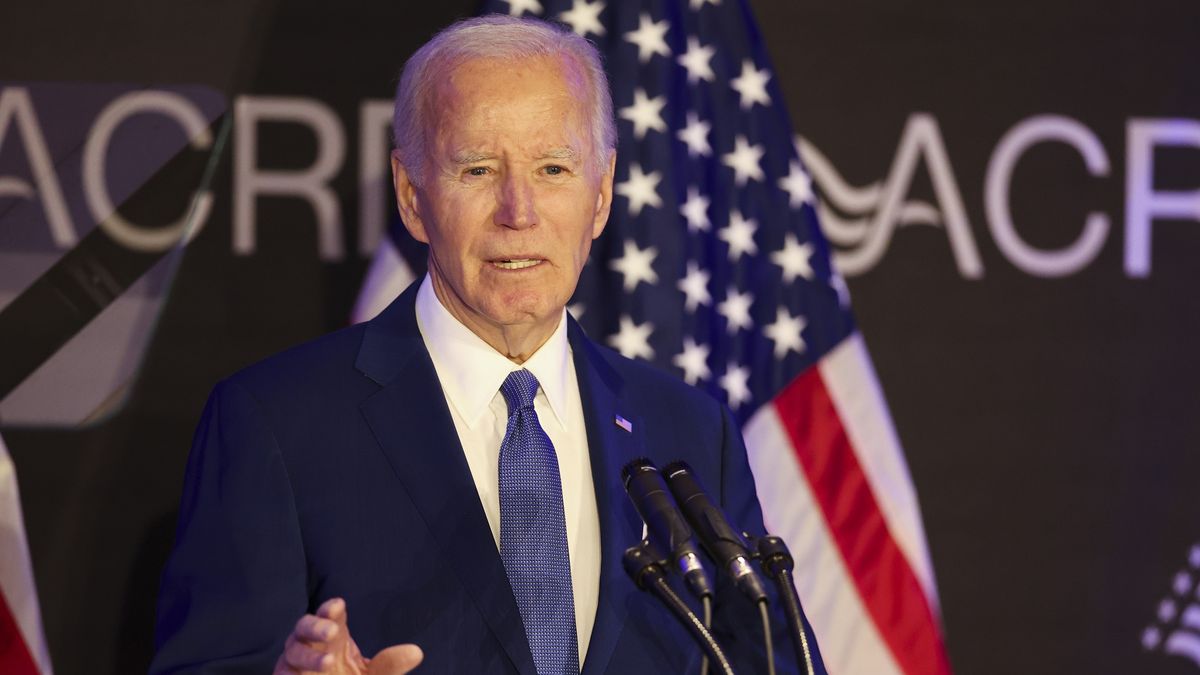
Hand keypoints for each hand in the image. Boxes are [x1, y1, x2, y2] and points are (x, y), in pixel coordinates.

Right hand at [274, 597, 423, 673]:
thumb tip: (417, 652)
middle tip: (332, 630)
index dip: (332, 609)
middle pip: (305, 625)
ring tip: (329, 663)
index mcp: (334, 634)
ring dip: (309, 656)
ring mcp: (293, 662)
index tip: (339, 606)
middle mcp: (310, 643)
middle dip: (316, 625)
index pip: (331, 614)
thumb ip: (389, 666)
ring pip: (292, 652)